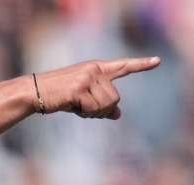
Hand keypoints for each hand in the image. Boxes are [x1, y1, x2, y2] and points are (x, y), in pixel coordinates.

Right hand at [33, 57, 160, 118]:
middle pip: (115, 98)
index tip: (158, 61)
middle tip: (85, 109)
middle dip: (103, 109)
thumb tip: (118, 115)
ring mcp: (87, 78)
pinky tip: (72, 106)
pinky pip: (93, 109)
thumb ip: (102, 103)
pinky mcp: (79, 88)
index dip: (141, 65)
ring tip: (77, 106)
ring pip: (107, 105)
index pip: (123, 66)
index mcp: (97, 68)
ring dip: (94, 113)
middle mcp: (95, 70)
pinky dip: (85, 113)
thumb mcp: (83, 98)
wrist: (35, 92)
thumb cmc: (59, 95)